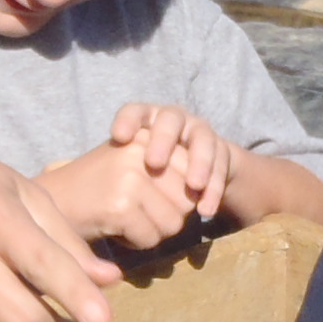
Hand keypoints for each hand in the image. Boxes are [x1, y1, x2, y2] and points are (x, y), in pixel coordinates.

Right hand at [36, 115, 226, 249]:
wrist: (51, 202)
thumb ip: (168, 168)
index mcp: (146, 132)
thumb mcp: (131, 164)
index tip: (172, 206)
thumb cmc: (94, 188)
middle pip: (188, 199)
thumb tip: (204, 194)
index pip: (196, 170)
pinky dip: (136, 243)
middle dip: (169, 215)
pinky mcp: (120, 206)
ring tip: (124, 220)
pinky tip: (114, 230)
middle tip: (138, 213)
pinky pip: (151, 238)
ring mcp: (130, 178)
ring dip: (153, 232)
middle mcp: (140, 150)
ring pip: (174, 223)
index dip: (191, 195)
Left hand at [114, 103, 232, 219]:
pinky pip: (221, 166)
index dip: (127, 121)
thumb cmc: (145, 174)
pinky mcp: (221, 150)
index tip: (118, 137)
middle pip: (170, 120)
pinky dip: (214, 188)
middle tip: (154, 163)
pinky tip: (206, 209)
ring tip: (193, 186)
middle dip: (163, 140)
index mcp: (147, 118)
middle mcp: (174, 119)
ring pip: (203, 139)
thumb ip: (119, 174)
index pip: (135, 112)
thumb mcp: (130, 170)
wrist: (188, 173)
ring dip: (199, 163)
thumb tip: (101, 199)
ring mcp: (199, 132)